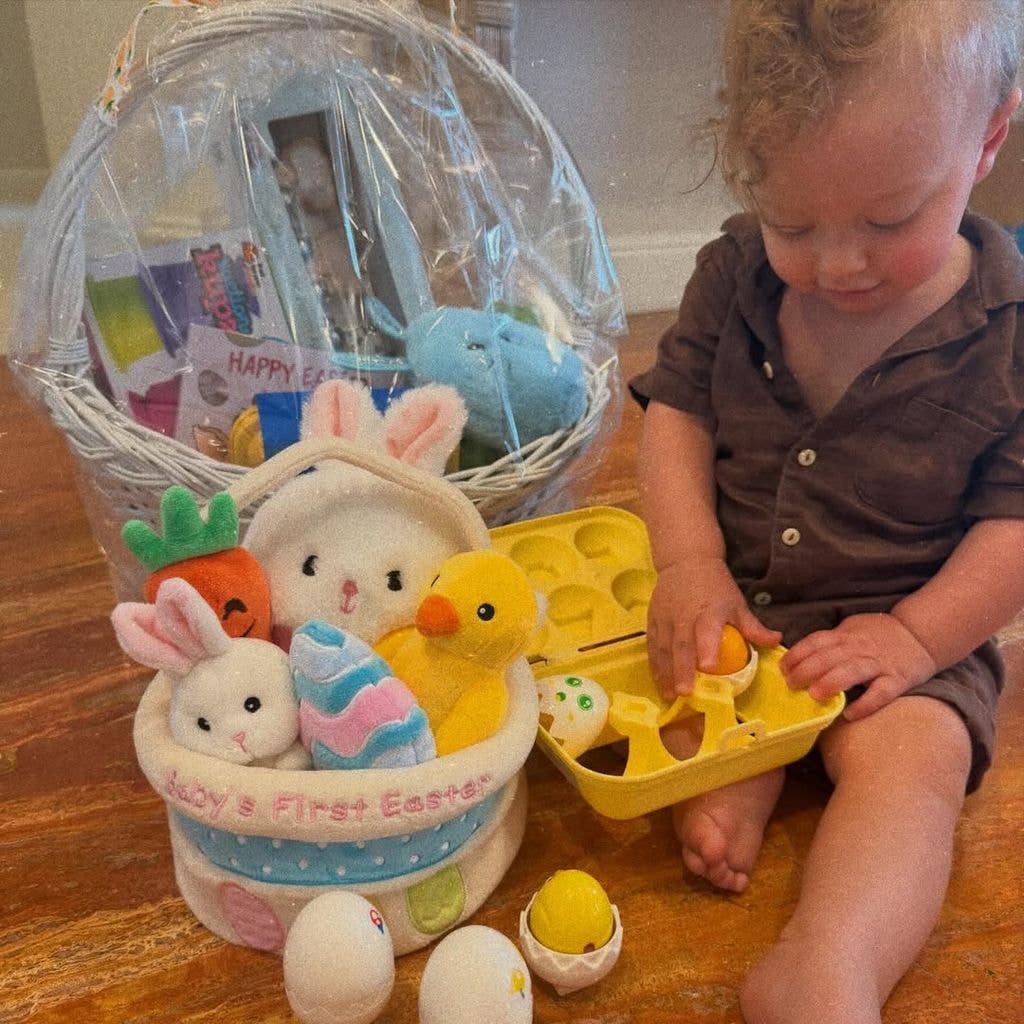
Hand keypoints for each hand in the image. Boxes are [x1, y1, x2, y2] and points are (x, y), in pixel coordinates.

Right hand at [646, 556, 781, 699]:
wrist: (685, 561)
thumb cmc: (715, 584)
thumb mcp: (736, 603)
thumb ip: (753, 627)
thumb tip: (777, 641)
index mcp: (710, 611)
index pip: (707, 629)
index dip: (707, 647)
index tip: (708, 666)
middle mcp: (685, 616)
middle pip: (682, 644)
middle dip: (681, 669)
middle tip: (685, 692)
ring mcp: (666, 619)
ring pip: (664, 648)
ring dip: (666, 673)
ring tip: (671, 695)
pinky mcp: (654, 621)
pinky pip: (653, 646)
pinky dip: (656, 665)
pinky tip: (660, 682)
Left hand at [780, 613, 936, 720]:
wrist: (922, 634)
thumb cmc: (880, 634)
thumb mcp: (852, 629)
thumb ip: (831, 641)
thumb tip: (801, 656)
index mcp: (847, 635)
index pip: (817, 641)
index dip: (797, 654)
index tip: (782, 669)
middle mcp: (860, 648)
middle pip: (830, 656)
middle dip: (807, 670)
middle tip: (791, 685)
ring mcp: (880, 663)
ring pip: (853, 671)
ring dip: (832, 682)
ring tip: (815, 695)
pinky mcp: (898, 680)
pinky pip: (881, 692)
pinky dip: (866, 703)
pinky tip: (851, 714)